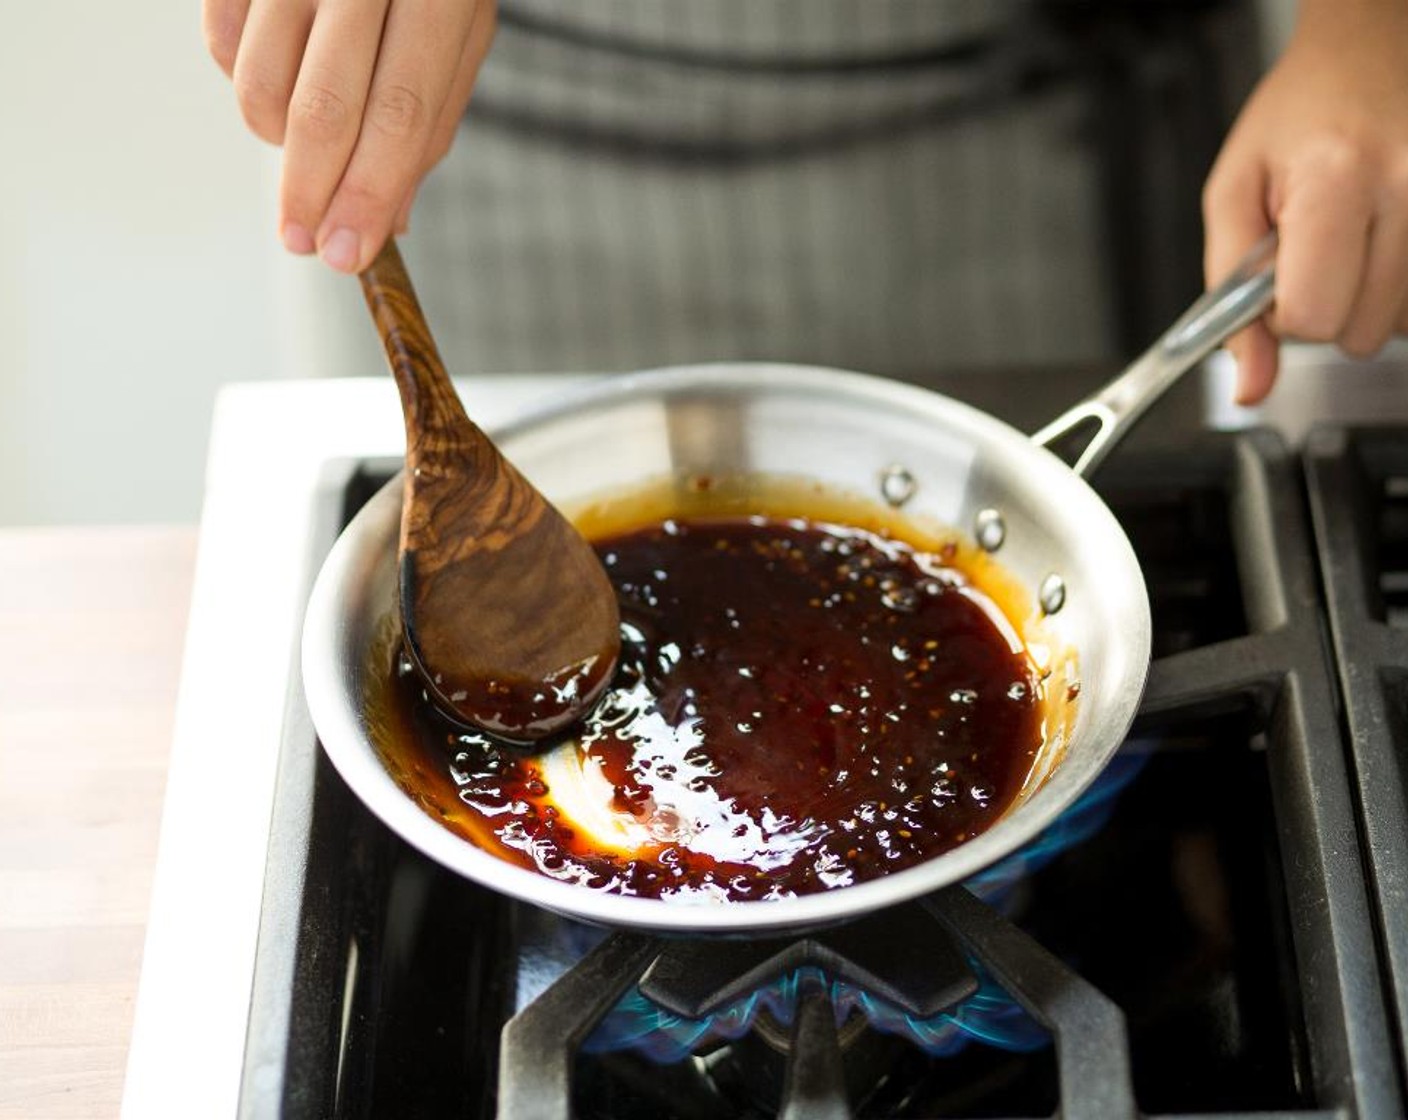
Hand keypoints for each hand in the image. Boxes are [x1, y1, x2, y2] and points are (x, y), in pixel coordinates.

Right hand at [204, 0, 495, 272]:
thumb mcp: (456, 32)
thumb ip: (428, 122)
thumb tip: (390, 221)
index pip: (401, 114)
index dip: (370, 194)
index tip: (348, 254)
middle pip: (324, 107)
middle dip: (311, 193)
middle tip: (305, 241)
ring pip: (259, 84)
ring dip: (276, 139)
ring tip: (306, 134)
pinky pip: (221, 44)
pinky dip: (244, 82)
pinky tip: (281, 72)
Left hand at [1203, 0, 1407, 403]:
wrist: (1370, 51)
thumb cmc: (1299, 116)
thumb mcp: (1233, 197)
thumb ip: (1229, 300)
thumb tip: (1251, 386)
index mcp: (1336, 181)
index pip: (1312, 318)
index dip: (1282, 312)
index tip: (1277, 275)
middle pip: (1358, 332)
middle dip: (1324, 304)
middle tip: (1315, 247)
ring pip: (1398, 326)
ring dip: (1364, 297)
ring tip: (1350, 235)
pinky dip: (1397, 285)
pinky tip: (1381, 242)